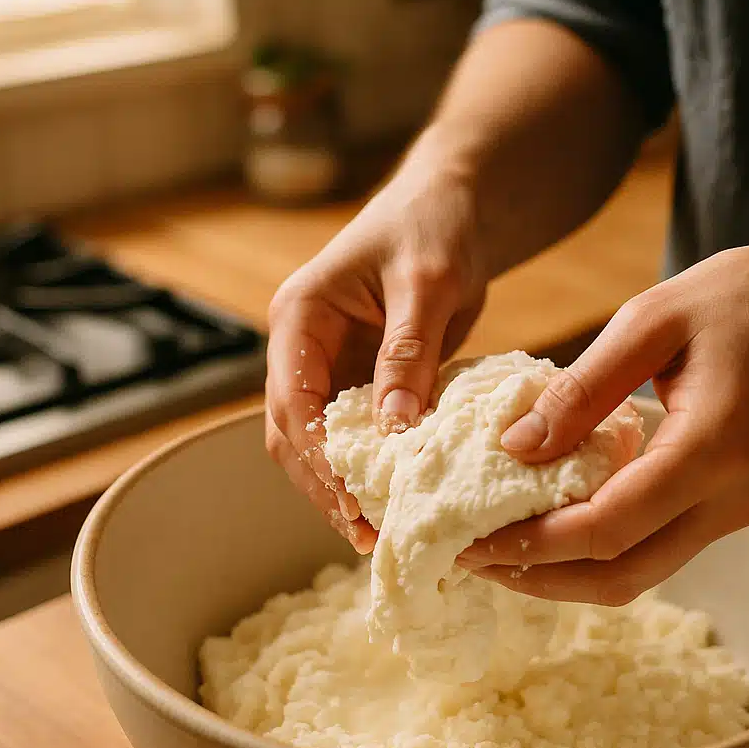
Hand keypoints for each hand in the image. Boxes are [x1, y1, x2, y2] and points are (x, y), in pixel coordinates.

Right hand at [265, 163, 486, 551]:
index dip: (318, 458)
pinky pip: (357, 435)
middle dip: (326, 487)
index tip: (352, 503)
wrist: (455, 210)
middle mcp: (303, 347)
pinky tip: (396, 501)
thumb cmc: (436, 229)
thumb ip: (408, 354)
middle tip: (368, 537)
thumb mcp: (426, 285)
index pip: (292, 401)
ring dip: (345, 488)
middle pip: (295, 434)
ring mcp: (330, 366)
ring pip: (320, 443)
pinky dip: (371, 470)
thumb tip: (394, 430)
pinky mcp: (362, 381)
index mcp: (300, 316)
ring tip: (382, 535)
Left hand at [460, 228, 748, 603]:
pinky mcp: (736, 506)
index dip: (531, 544)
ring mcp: (739, 510)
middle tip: (472, 559)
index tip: (470, 540)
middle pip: (621, 575)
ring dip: (566, 572)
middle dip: (540, 578)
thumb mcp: (657, 318)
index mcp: (714, 448)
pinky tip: (555, 522)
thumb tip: (516, 447)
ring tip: (501, 547)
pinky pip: (658, 546)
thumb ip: (585, 387)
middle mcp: (732, 498)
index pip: (606, 528)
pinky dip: (600, 548)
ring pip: (640, 573)